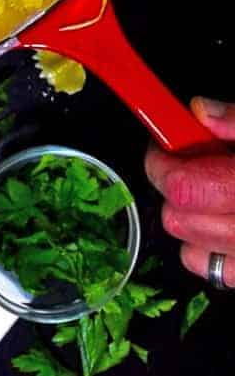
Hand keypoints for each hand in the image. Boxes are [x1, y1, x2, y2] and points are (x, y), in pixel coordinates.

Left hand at [146, 97, 234, 285]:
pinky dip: (208, 248)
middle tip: (187, 163)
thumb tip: (198, 110)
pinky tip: (222, 222)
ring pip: (189, 247)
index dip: (160, 162)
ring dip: (189, 218)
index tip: (159, 145)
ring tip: (208, 191)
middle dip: (173, 186)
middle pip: (178, 218)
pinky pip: (214, 271)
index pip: (181, 187)